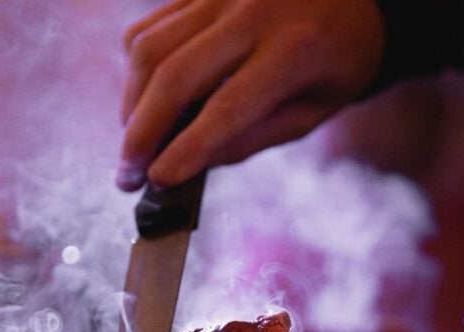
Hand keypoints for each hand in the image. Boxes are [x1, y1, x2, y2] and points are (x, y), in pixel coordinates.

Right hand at [117, 0, 385, 190]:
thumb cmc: (338, 61)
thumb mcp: (311, 111)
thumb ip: (251, 138)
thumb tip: (188, 165)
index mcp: (297, 50)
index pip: (226, 110)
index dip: (186, 151)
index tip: (156, 183)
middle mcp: (254, 10)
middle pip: (172, 77)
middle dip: (140, 136)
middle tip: (126, 177)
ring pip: (148, 49)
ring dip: (130, 105)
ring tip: (134, 144)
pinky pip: (148, 27)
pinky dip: (136, 71)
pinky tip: (144, 100)